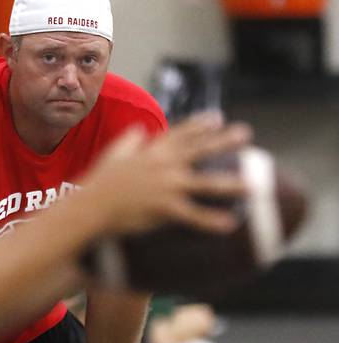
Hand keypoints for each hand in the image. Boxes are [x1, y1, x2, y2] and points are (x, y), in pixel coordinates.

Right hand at [84, 111, 252, 235]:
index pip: (180, 133)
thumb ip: (128, 141)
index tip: (217, 118)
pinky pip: (193, 215)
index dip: (199, 125)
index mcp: (151, 151)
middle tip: (246, 135)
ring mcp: (165, 186)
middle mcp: (163, 165)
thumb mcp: (113, 154)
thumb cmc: (99, 183)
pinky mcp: (164, 208)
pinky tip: (230, 224)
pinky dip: (212, 220)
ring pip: (205, 183)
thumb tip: (137, 131)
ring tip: (253, 186)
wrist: (90, 207)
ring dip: (230, 184)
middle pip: (200, 150)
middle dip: (224, 142)